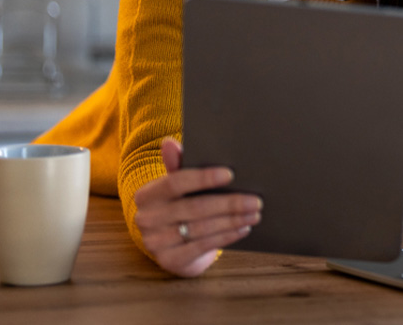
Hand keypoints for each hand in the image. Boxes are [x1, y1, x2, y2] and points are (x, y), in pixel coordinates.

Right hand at [133, 138, 262, 276]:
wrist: (173, 247)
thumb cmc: (180, 208)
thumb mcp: (177, 187)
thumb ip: (177, 166)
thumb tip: (169, 142)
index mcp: (146, 195)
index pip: (175, 182)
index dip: (203, 178)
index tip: (230, 174)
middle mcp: (146, 218)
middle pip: (194, 207)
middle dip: (229, 203)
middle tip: (256, 200)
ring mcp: (155, 242)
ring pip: (202, 228)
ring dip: (232, 221)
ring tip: (254, 214)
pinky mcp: (169, 260)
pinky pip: (203, 246)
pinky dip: (226, 236)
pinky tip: (243, 229)